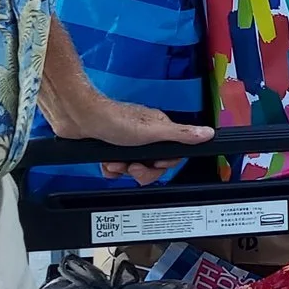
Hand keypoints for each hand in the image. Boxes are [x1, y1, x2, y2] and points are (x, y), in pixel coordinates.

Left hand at [62, 92, 214, 182]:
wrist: (79, 118)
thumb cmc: (114, 120)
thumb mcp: (153, 131)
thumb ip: (182, 135)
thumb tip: (208, 133)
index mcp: (158, 129)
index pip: (171, 155)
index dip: (162, 165)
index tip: (153, 163)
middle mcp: (144, 135)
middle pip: (152, 164)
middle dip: (141, 170)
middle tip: (131, 166)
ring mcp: (126, 142)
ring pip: (133, 167)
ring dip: (123, 170)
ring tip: (114, 162)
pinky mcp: (110, 148)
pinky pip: (116, 167)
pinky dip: (111, 169)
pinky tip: (106, 163)